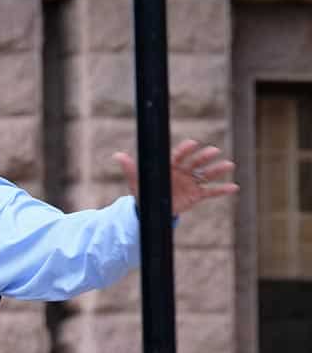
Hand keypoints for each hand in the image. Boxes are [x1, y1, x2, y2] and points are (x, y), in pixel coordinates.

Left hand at [113, 139, 238, 215]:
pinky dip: (222, 190)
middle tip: (214, 151)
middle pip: (195, 162)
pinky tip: (234, 187)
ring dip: (217, 170)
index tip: (192, 144)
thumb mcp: (137, 180)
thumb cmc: (145, 189)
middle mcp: (183, 171)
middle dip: (204, 157)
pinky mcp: (196, 195)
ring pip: (206, 175)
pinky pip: (211, 192)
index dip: (185, 150)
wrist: (152, 208)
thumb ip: (130, 168)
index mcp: (170, 165)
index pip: (178, 155)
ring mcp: (191, 183)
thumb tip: (118, 156)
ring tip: (229, 165)